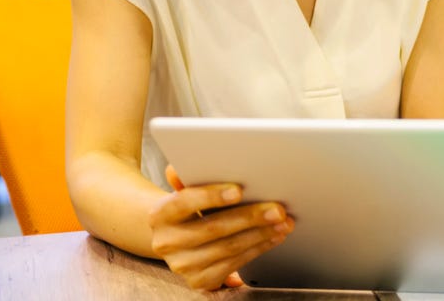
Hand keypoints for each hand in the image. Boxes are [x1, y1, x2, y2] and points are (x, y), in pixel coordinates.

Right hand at [148, 165, 294, 289]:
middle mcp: (166, 243)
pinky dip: (258, 249)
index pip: (184, 202)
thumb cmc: (190, 207)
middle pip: (213, 228)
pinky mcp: (199, 280)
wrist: (177, 238)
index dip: (211, 196)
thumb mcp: (187, 189)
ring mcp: (183, 265)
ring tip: (283, 222)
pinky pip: (234, 264)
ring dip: (261, 234)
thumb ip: (190, 174)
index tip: (239, 190)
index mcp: (160, 214)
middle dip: (250, 217)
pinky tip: (273, 237)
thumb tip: (191, 161)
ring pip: (227, 248)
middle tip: (278, 209)